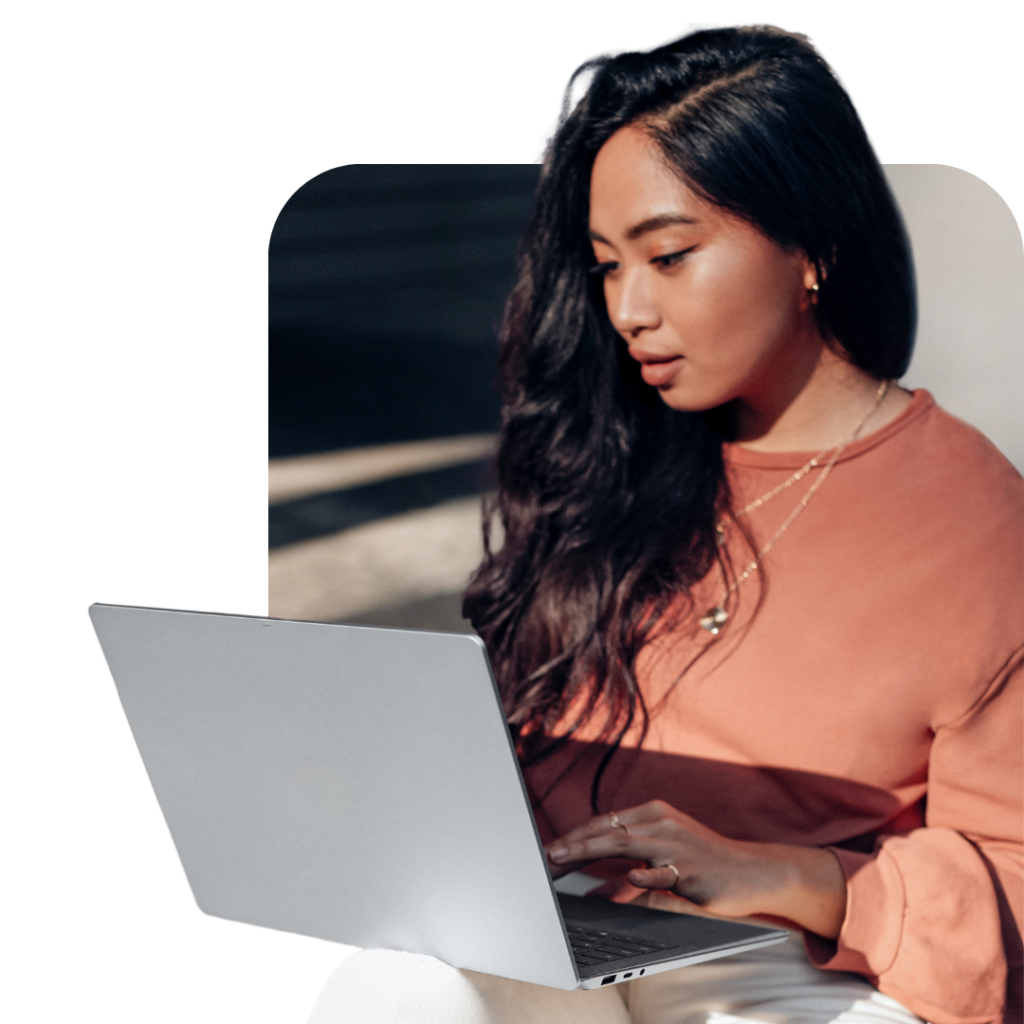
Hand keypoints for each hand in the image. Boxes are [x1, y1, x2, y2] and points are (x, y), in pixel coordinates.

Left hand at [544, 800, 846, 938]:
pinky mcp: (692, 869)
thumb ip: (631, 863)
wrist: (753, 871)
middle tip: (546, 856)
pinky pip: (664, 871)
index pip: (605, 822)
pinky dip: (645, 874)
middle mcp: (661, 823)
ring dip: (590, 851)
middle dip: (573, 843)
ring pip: (625, 844)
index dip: (574, 835)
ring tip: (564, 860)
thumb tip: (593, 885)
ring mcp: (676, 845)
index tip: (548, 849)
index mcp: (653, 814)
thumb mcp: (665, 855)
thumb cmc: (703, 863)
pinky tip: (630, 876)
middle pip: (608, 830)